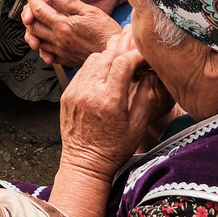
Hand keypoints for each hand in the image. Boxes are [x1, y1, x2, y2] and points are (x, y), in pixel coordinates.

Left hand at [21, 0, 123, 71]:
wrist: (116, 53)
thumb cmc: (107, 32)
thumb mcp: (91, 11)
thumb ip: (70, 1)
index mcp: (63, 25)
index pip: (39, 10)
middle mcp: (59, 39)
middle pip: (33, 27)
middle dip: (28, 16)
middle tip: (31, 8)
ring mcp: (61, 51)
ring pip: (38, 42)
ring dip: (34, 32)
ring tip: (36, 23)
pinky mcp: (66, 60)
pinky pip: (48, 54)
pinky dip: (43, 47)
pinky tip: (47, 41)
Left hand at [57, 31, 170, 177]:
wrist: (85, 163)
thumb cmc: (113, 149)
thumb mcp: (138, 126)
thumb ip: (145, 97)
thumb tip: (150, 75)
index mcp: (109, 101)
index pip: (123, 62)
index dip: (137, 55)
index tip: (145, 58)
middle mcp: (89, 92)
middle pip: (108, 55)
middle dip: (124, 53)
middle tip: (135, 60)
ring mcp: (75, 92)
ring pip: (93, 59)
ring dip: (109, 58)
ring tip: (121, 68)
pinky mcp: (67, 94)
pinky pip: (82, 70)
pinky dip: (95, 67)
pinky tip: (105, 77)